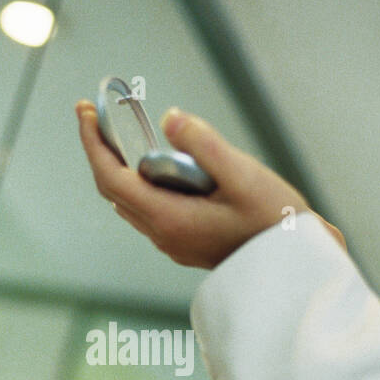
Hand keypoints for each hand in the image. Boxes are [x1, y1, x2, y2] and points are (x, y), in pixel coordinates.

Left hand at [75, 100, 345, 266]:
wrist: (295, 268)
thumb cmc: (275, 224)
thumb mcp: (244, 175)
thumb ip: (204, 144)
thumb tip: (170, 118)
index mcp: (169, 218)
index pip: (112, 178)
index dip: (93, 143)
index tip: (85, 112)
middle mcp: (164, 234)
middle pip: (115, 189)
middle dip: (100, 150)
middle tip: (95, 114)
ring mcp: (174, 242)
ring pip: (131, 201)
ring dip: (120, 166)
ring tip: (121, 132)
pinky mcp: (187, 242)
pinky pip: (152, 209)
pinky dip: (143, 182)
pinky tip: (160, 163)